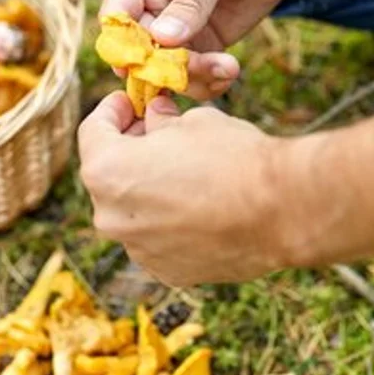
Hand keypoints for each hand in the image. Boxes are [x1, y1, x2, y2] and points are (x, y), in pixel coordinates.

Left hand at [77, 92, 290, 285]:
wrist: (280, 211)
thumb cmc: (235, 157)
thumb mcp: (193, 122)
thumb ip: (162, 122)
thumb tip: (155, 117)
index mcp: (107, 171)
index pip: (93, 131)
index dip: (112, 110)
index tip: (132, 103)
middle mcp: (111, 217)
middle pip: (109, 175)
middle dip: (131, 151)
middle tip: (159, 133)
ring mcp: (137, 250)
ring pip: (133, 212)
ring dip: (150, 190)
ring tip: (186, 173)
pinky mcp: (166, 272)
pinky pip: (157, 240)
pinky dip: (169, 223)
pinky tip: (202, 208)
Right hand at [99, 0, 300, 97]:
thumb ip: (192, 3)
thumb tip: (163, 38)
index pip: (116, 17)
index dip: (124, 45)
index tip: (147, 64)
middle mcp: (151, 5)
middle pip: (140, 53)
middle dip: (166, 68)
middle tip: (201, 68)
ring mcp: (176, 29)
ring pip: (167, 71)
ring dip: (193, 78)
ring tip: (228, 68)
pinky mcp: (201, 44)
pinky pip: (194, 75)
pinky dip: (209, 82)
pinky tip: (230, 72)